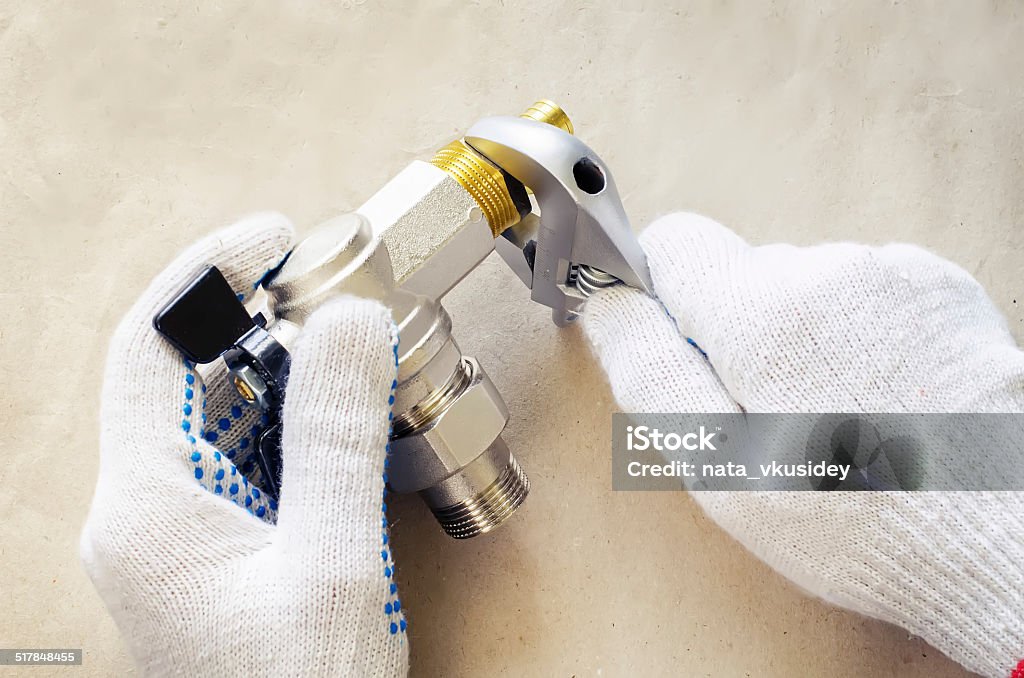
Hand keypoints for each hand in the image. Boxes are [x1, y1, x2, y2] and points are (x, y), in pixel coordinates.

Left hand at [80, 214, 408, 676]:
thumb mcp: (330, 562)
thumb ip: (333, 436)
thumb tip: (345, 323)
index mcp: (148, 505)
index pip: (152, 346)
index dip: (208, 274)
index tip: (275, 237)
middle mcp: (148, 511)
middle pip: (187, 373)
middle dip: (261, 322)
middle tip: (335, 295)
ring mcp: (182, 533)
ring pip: (224, 414)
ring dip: (287, 374)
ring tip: (354, 355)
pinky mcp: (221, 550)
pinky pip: (251, 459)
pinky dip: (298, 425)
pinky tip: (348, 422)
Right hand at [584, 213, 1023, 677]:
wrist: (1000, 538)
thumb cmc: (853, 517)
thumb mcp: (720, 465)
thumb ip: (649, 370)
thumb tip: (606, 301)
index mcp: (761, 310)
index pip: (673, 242)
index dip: (661, 295)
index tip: (683, 348)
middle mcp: (827, 268)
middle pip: (738, 270)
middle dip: (734, 327)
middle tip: (767, 409)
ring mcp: (891, 270)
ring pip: (798, 282)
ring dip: (796, 332)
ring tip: (833, 408)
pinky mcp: (937, 283)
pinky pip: (858, 288)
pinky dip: (851, 329)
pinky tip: (877, 389)